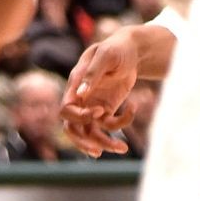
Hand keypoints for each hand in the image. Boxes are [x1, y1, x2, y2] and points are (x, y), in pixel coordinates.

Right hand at [61, 32, 141, 156]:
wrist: (130, 51)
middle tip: (99, 151)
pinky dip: (122, 123)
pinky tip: (133, 108)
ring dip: (105, 143)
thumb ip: (92, 74)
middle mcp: (81, 98)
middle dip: (84, 142)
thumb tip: (80, 95)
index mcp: (75, 85)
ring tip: (123, 149)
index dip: (80, 116)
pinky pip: (109, 125)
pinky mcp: (107, 109)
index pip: (66, 109)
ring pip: (90, 132)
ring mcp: (93, 105)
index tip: (99, 112)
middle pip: (72, 128)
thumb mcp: (105, 57)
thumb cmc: (115, 49)